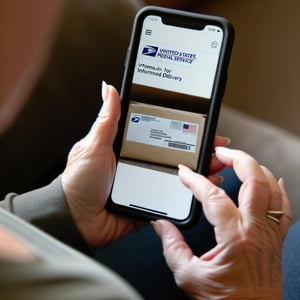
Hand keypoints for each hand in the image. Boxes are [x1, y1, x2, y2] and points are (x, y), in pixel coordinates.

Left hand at [62, 82, 229, 246]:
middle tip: (216, 145)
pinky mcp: (150, 202)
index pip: (162, 133)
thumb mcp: (94, 145)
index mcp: (130, 147)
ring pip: (179, 175)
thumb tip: (108, 88)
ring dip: (199, 170)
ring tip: (217, 163)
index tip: (200, 124)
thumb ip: (106, 119)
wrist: (76, 219)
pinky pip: (174, 197)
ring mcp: (148, 183)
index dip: (182, 128)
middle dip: (198, 149)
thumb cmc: (79, 181)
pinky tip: (203, 188)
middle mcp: (142, 163)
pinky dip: (190, 193)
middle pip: (175, 154)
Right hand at [152, 147, 291, 298]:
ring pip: (272, 188)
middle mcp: (255, 229)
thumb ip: (172, 245)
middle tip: (220, 151)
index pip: (212, 195)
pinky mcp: (275, 239)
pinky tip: (272, 180)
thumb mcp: (188, 275)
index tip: (184, 172)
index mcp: (234, 236)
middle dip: (237, 158)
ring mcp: (269, 232)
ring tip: (240, 160)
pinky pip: (285, 207)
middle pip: (254, 180)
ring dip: (256, 168)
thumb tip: (161, 225)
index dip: (195, 180)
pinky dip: (279, 189)